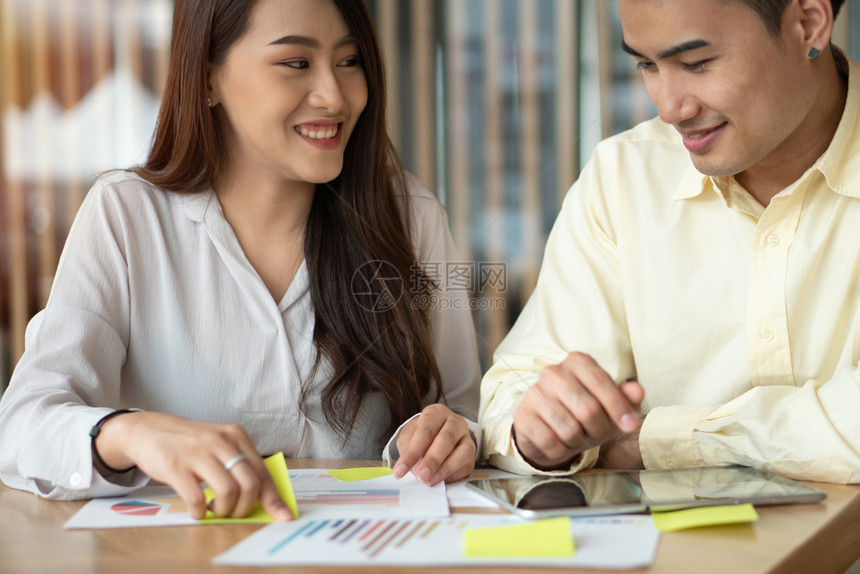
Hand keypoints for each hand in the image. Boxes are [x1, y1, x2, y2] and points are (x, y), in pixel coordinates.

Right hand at [93, 412, 292, 520]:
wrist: (148, 430)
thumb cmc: (189, 443)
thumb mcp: (218, 443)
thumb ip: (238, 464)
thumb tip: (261, 498)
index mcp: (236, 436)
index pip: (263, 472)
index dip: (274, 498)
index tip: (284, 516)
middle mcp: (221, 441)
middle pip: (250, 484)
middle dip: (246, 507)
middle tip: (234, 512)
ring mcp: (198, 453)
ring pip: (228, 492)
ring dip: (224, 511)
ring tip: (215, 509)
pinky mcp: (176, 466)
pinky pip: (197, 499)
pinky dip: (200, 512)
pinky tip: (198, 510)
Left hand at [392, 404, 475, 485]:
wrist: (437, 436)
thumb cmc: (422, 435)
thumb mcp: (408, 437)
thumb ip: (408, 449)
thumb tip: (415, 468)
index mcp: (436, 413)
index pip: (426, 430)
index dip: (412, 452)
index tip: (401, 469)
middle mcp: (454, 422)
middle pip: (446, 438)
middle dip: (432, 460)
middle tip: (420, 476)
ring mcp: (466, 437)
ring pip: (462, 452)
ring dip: (444, 469)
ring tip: (429, 481)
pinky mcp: (471, 455)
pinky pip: (466, 466)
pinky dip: (452, 476)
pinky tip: (439, 480)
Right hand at [511, 352, 643, 469]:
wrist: (548, 430)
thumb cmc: (583, 415)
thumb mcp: (608, 406)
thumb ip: (625, 398)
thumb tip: (637, 392)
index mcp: (577, 362)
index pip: (601, 382)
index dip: (619, 407)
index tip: (629, 426)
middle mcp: (553, 372)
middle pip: (588, 409)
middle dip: (598, 430)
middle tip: (596, 434)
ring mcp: (535, 393)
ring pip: (569, 429)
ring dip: (578, 441)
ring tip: (576, 437)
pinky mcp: (522, 416)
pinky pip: (550, 441)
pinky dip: (560, 450)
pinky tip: (559, 443)